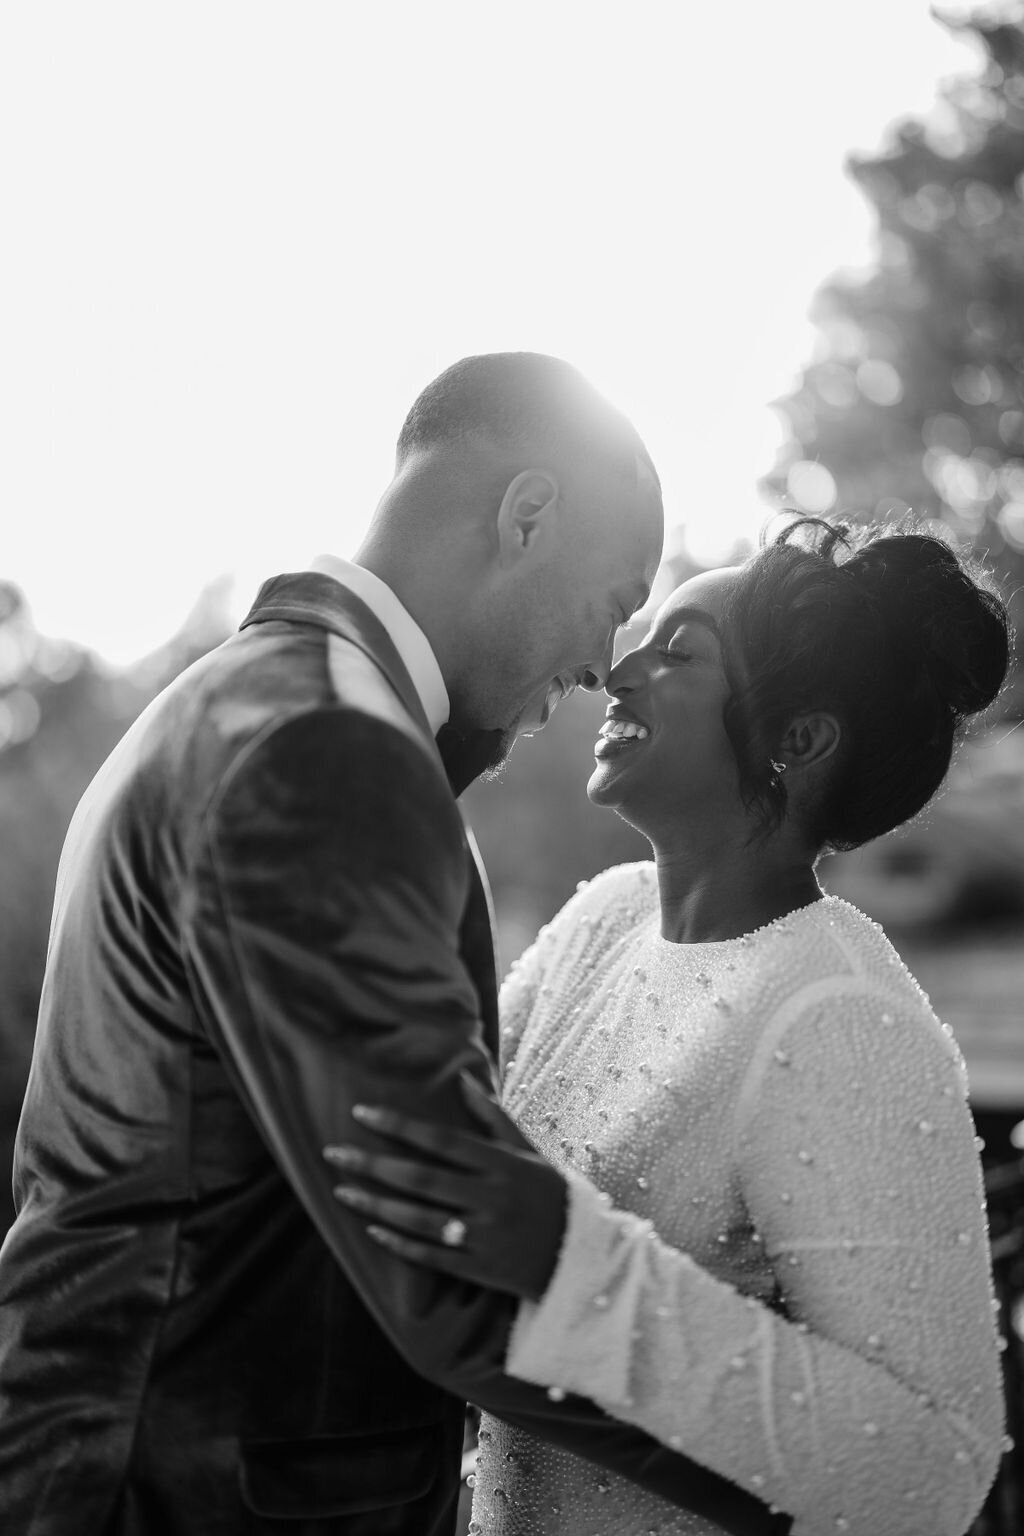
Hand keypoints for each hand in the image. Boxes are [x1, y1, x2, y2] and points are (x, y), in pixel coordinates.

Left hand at [322, 1073, 567, 1299]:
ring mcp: (484, 1237)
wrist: (582, 1259)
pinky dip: (400, 1244)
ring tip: (342, 1192)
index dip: (399, 1125)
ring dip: (376, 1206)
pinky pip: (431, 1256)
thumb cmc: (550, 1196)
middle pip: (421, 1179)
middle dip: (373, 1164)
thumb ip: (493, 1118)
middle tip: (333, 1153)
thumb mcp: (528, 1153)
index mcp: (502, 1165)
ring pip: (419, 1219)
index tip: (361, 1112)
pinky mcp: (480, 1270)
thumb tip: (463, 1081)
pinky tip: (372, 1231)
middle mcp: (491, 1199)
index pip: (441, 1140)